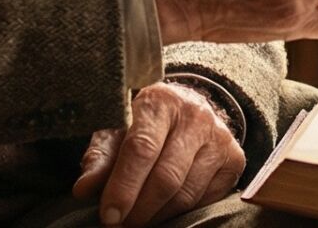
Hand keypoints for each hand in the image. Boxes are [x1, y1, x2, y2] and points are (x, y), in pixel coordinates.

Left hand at [72, 81, 245, 226]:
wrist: (191, 111)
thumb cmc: (145, 124)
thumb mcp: (117, 132)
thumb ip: (101, 158)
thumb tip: (83, 189)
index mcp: (160, 102)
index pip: (141, 149)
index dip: (123, 187)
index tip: (108, 215)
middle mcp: (195, 115)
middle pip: (166, 176)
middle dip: (140, 208)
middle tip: (121, 224)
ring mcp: (219, 137)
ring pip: (186, 192)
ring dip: (158, 215)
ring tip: (139, 219)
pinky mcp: (234, 158)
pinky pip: (206, 199)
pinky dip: (181, 212)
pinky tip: (164, 210)